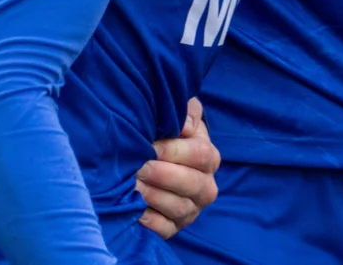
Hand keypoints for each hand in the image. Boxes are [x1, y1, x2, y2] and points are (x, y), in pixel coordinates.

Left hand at [135, 97, 220, 239]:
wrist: (150, 159)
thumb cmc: (165, 133)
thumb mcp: (178, 113)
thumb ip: (187, 112)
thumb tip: (185, 126)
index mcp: (209, 157)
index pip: (200, 155)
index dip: (175, 151)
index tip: (151, 147)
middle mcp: (205, 187)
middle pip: (193, 184)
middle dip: (163, 175)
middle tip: (139, 168)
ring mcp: (191, 210)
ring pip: (180, 208)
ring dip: (154, 196)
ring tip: (133, 184)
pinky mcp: (173, 228)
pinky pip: (166, 229)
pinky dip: (149, 220)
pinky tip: (133, 207)